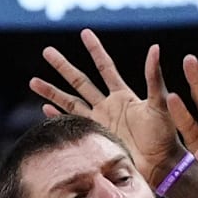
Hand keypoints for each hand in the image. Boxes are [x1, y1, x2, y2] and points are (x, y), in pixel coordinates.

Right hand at [29, 28, 182, 186]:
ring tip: (33, 81)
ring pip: (70, 102)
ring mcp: (100, 122)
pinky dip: (58, 117)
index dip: (95, 50)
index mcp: (123, 96)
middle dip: (63, 66)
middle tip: (46, 51)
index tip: (85, 33)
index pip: (105, 67)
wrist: (160, 164)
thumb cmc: (165, 134)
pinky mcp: (96, 139)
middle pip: (80, 81)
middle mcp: (108, 106)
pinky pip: (73, 125)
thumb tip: (155, 48)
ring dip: (52, 92)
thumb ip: (154, 77)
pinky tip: (45, 109)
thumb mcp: (159, 103)